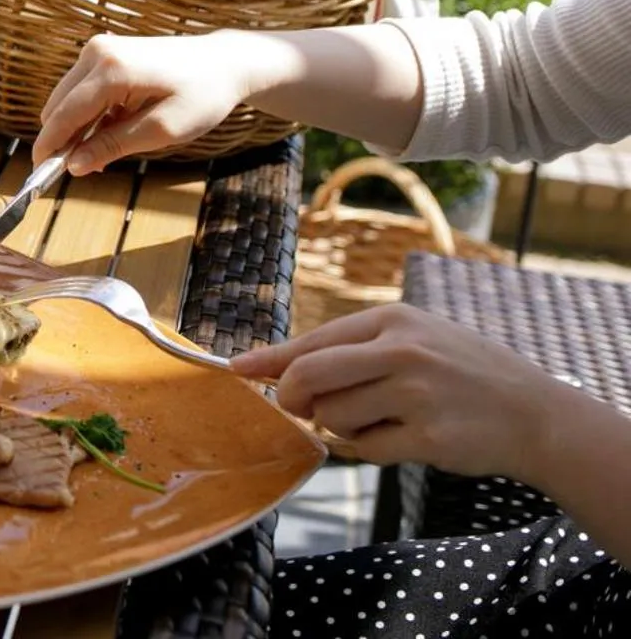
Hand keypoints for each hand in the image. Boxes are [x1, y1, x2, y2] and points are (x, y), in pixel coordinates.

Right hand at [34, 32, 254, 172]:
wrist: (226, 63)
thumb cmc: (203, 95)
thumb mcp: (162, 130)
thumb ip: (113, 146)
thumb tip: (74, 165)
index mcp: (112, 69)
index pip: (65, 114)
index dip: (50, 146)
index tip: (39, 173)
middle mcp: (97, 52)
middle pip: (58, 105)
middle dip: (63, 139)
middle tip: (81, 169)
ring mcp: (100, 48)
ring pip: (66, 98)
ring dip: (76, 128)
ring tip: (104, 152)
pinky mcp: (105, 51)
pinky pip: (81, 89)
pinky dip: (87, 114)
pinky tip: (111, 130)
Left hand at [231, 304, 559, 482]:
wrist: (534, 414)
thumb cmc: (463, 375)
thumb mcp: (415, 340)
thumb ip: (353, 351)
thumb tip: (281, 370)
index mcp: (393, 320)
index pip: (313, 340)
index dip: (269, 359)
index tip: (236, 370)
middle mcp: (402, 351)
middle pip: (309, 376)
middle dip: (291, 398)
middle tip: (298, 408)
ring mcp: (415, 394)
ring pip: (333, 417)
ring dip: (342, 427)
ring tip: (382, 419)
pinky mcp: (427, 437)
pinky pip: (364, 449)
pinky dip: (368, 449)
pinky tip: (401, 438)